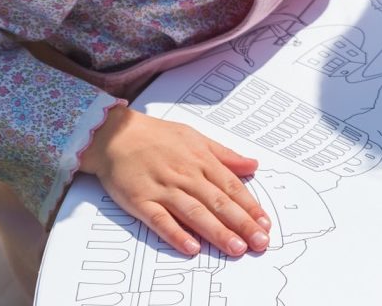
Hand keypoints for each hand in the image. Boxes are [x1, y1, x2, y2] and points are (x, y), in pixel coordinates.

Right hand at [79, 106, 271, 256]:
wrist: (115, 134)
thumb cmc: (158, 136)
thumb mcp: (196, 138)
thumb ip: (225, 155)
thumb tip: (253, 165)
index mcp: (202, 161)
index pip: (232, 187)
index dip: (250, 206)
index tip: (265, 223)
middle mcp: (186, 176)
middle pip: (219, 202)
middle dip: (242, 224)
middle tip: (260, 242)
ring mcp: (164, 189)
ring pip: (195, 213)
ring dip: (217, 232)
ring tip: (236, 248)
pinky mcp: (141, 200)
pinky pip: (160, 220)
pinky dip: (176, 234)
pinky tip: (191, 248)